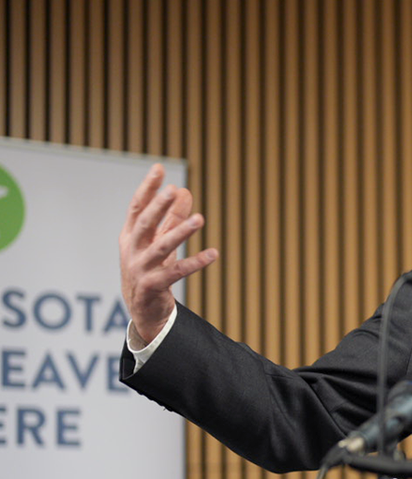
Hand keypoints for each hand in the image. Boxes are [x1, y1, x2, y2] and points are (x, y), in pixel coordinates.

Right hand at [119, 164, 218, 342]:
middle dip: (158, 206)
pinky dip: (195, 262)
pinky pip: (177, 272)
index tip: (159, 168)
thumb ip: (171, 217)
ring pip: (162, 247)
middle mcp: (133, 250)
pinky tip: (213, 254)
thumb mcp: (159, 241)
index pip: (137, 208)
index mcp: (131, 236)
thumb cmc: (150, 268)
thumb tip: (184, 190)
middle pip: (145, 224)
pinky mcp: (153, 286)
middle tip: (174, 190)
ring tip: (200, 219)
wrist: (142, 309)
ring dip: (181, 232)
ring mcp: (141, 269)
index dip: (147, 188)